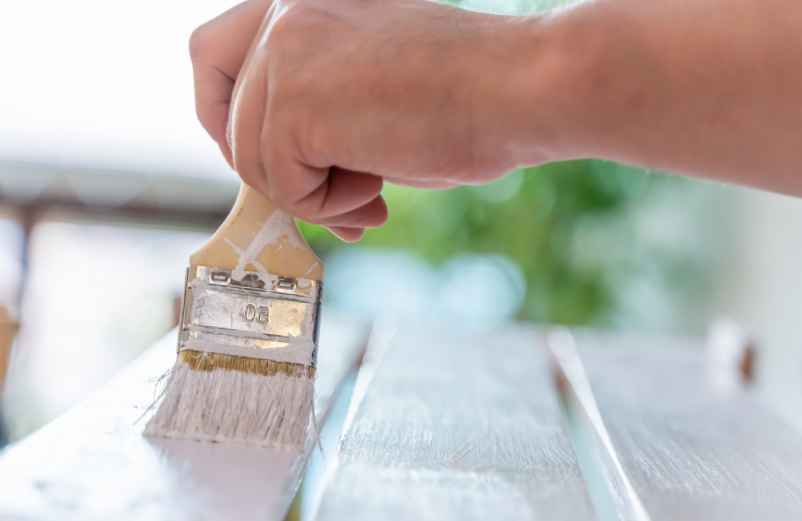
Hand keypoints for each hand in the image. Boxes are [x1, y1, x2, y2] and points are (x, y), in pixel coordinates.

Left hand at [191, 0, 549, 240]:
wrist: (515, 90)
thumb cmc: (464, 93)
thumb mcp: (364, 88)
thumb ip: (312, 110)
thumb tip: (281, 174)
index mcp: (299, 2)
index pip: (210, 55)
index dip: (223, 116)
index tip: (266, 158)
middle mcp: (281, 14)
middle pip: (218, 110)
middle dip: (263, 165)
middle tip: (323, 189)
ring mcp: (284, 53)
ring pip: (252, 160)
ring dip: (313, 193)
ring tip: (373, 191)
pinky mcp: (296, 102)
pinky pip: (281, 185)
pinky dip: (328, 205)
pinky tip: (378, 188)